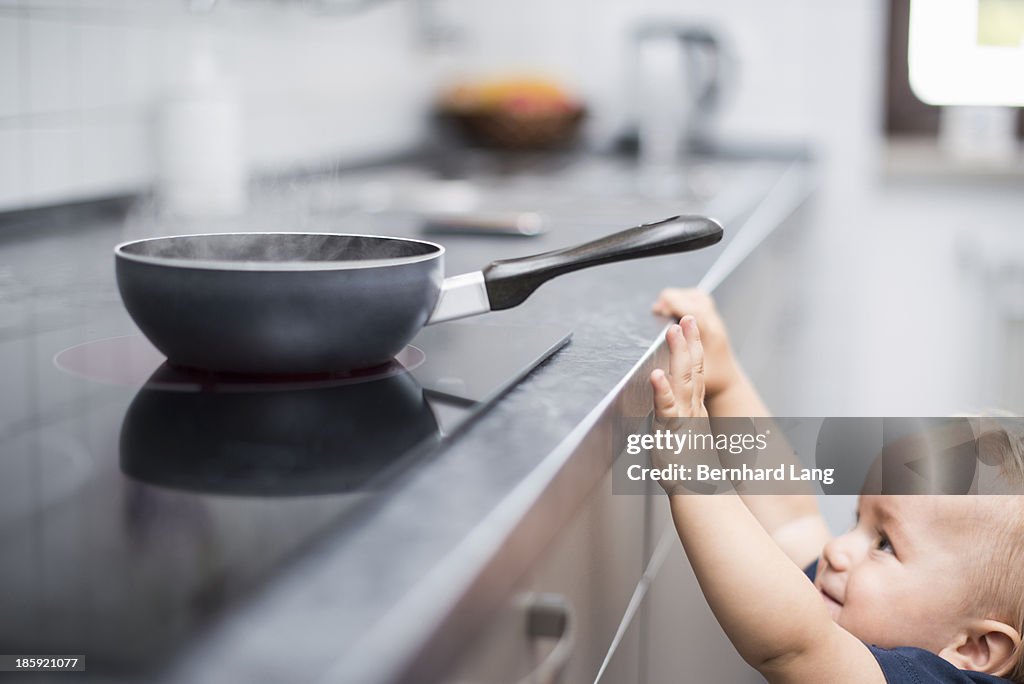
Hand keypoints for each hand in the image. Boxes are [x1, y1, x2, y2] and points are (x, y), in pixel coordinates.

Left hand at [649, 317, 720, 493]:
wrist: (699, 493)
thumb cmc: (692, 470)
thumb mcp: (689, 437)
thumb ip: (684, 420)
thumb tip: (679, 410)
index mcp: (695, 409)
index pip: (697, 371)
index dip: (694, 346)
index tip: (691, 325)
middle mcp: (691, 409)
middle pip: (693, 368)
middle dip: (690, 340)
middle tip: (687, 316)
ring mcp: (683, 418)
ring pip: (682, 380)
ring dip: (677, 354)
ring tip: (672, 332)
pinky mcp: (672, 432)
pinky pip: (666, 408)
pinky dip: (661, 390)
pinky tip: (655, 375)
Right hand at [652, 288, 737, 398]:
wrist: (729, 383)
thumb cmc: (712, 382)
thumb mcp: (690, 379)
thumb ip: (675, 371)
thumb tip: (656, 370)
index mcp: (709, 339)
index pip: (695, 313)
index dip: (675, 305)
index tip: (658, 307)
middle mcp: (714, 327)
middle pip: (697, 300)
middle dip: (675, 298)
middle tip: (658, 307)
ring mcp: (715, 323)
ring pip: (700, 298)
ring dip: (681, 297)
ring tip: (665, 305)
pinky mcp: (713, 322)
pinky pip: (700, 302)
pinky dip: (686, 299)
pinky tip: (676, 308)